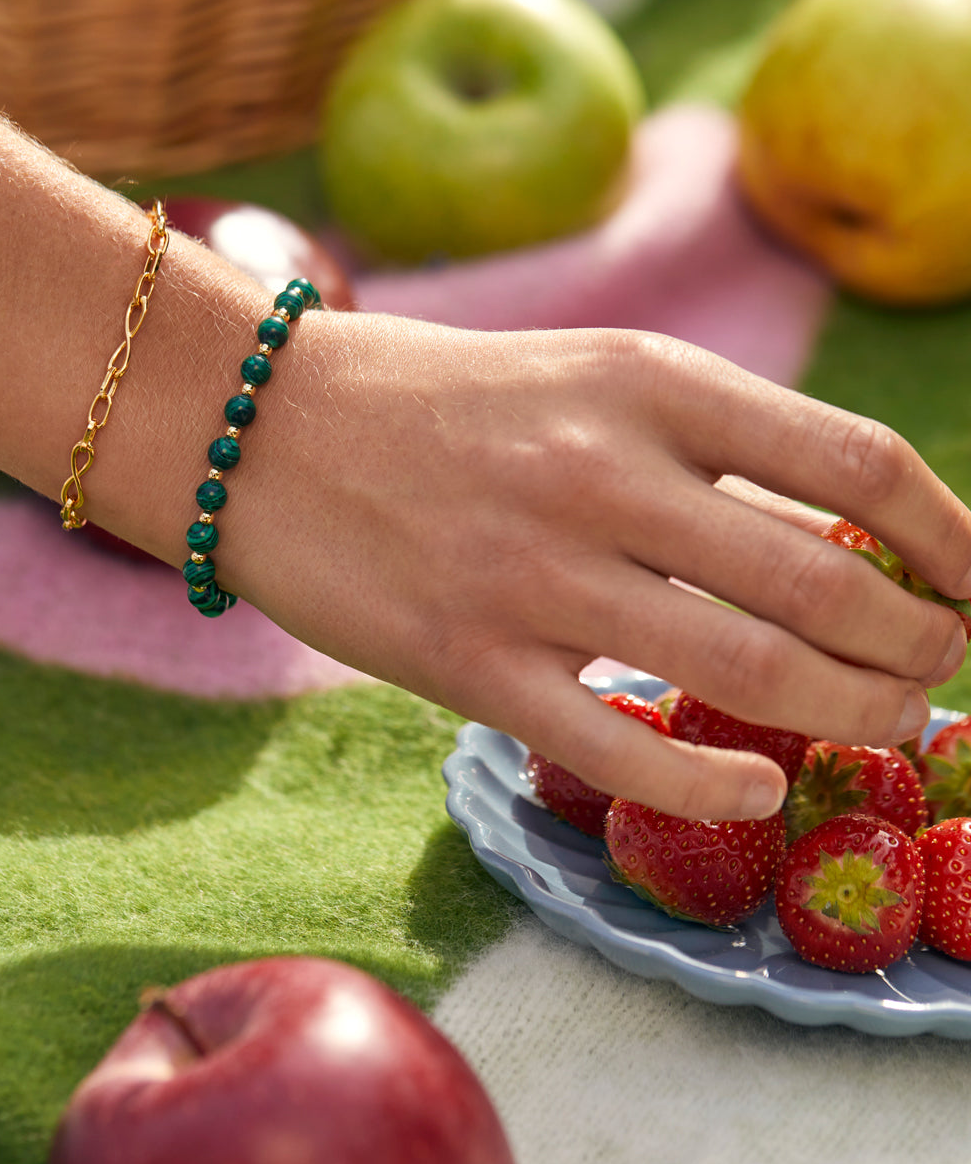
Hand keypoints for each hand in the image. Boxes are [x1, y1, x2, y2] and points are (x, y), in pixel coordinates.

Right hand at [222, 320, 970, 821]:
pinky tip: (759, 787)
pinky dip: (716, 780)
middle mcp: (605, 471)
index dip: (953, 537)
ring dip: (853, 716)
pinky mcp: (468, 664)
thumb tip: (846, 531)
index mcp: (648, 381)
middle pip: (828, 582)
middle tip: (941, 675)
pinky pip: (624, 746)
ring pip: (750, 672)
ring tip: (887, 727)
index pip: (857, 462)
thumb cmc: (439, 401)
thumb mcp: (589, 376)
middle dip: (919, 646)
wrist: (260, 425)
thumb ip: (707, 442)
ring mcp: (536, 574)